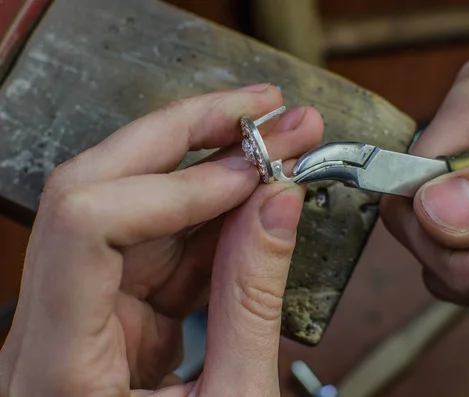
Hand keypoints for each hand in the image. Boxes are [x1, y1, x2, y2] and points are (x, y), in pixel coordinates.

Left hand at [0, 83, 323, 395]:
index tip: (250, 175)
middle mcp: (54, 322)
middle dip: (190, 134)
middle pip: (100, 185)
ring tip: (279, 141)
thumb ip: (253, 301)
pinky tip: (261, 192)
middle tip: (262, 109)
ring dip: (215, 165)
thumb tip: (279, 206)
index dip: (172, 186)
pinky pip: (166, 241)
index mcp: (60, 365)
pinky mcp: (117, 310)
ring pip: (138, 203)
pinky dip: (218, 212)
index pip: (86, 224)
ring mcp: (83, 309)